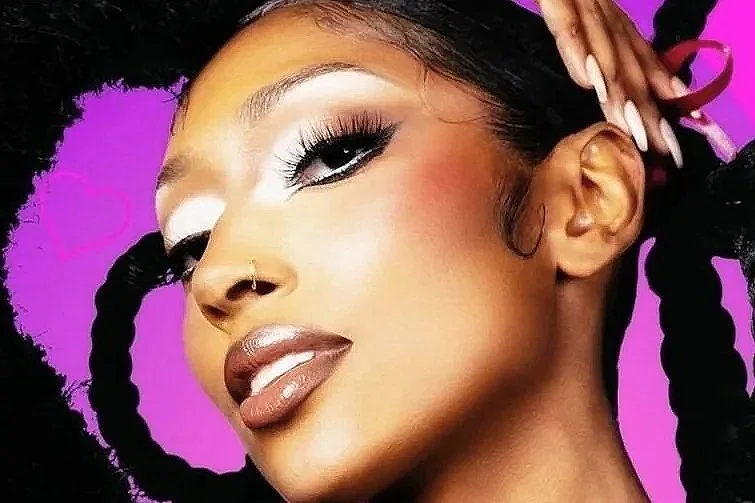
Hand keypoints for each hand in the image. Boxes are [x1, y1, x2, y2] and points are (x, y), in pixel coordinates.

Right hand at [536, 0, 685, 167]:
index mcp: (603, 12)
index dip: (652, 95)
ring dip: (616, 88)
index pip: (634, 55)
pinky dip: (577, 50)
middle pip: (626, 59)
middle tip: (656, 146)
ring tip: (627, 125)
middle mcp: (600, 6)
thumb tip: (588, 79)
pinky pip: (566, 23)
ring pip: (602, 47)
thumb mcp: (570, 9)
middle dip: (644, 104)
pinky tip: (585, 79)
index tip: (666, 132)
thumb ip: (581, 35)